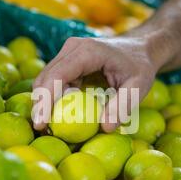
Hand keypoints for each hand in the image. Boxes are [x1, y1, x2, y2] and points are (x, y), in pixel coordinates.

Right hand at [32, 36, 164, 132]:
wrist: (140, 48)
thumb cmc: (140, 66)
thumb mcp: (139, 86)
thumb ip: (123, 106)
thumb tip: (105, 128)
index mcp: (87, 51)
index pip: (58, 76)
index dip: (45, 100)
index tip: (40, 123)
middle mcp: (72, 48)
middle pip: (45, 78)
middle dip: (40, 105)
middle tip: (42, 130)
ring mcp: (68, 53)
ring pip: (46, 80)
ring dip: (45, 103)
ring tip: (49, 126)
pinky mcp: (67, 61)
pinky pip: (54, 81)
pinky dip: (54, 99)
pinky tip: (60, 115)